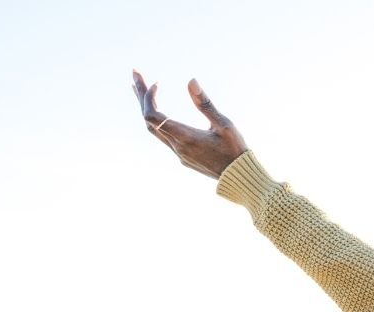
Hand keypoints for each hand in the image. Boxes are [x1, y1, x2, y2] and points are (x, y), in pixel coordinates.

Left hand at [132, 70, 247, 178]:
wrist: (239, 177)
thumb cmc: (235, 150)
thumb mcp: (223, 124)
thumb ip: (205, 103)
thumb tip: (190, 80)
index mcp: (185, 137)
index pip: (152, 116)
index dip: (149, 97)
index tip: (156, 82)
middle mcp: (177, 146)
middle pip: (148, 119)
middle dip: (141, 95)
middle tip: (135, 72)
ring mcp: (178, 153)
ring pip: (153, 129)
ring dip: (146, 107)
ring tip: (140, 88)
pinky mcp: (183, 156)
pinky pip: (162, 136)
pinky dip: (155, 120)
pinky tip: (157, 112)